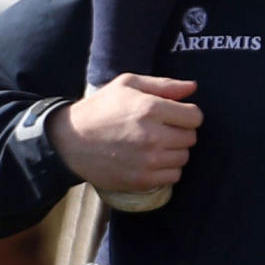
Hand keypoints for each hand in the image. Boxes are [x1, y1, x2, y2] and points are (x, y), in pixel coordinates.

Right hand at [47, 74, 202, 192]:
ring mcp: (148, 161)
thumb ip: (164, 85)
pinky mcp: (142, 180)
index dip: (187, 114)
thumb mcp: (128, 85)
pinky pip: (174, 176)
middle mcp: (152, 136)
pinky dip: (167, 169)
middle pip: (191, 137)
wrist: (70, 141)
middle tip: (161, 130)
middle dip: (180, 132)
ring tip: (154, 145)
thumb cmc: (100, 109)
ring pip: (184, 157)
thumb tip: (193, 87)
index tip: (174, 116)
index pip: (195, 116)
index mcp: (150, 108)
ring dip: (174, 151)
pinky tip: (151, 160)